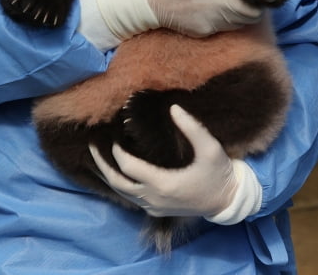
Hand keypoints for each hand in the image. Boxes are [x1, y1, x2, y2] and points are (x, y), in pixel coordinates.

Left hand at [89, 106, 262, 222]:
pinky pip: (130, 198)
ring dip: (107, 175)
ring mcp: (152, 207)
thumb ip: (192, 127)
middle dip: (101, 164)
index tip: (113, 134)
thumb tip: (173, 107)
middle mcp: (153, 199)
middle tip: (91, 145)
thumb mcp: (210, 148)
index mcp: (163, 184)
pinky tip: (117, 172)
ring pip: (121, 193)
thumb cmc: (218, 173)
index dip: (116, 151)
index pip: (128, 167)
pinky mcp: (155, 210)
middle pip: (117, 183)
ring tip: (97, 157)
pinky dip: (119, 184)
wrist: (226, 201)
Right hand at [144, 0, 261, 36]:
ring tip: (230, 0)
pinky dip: (222, 19)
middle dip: (251, 7)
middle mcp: (219, 18)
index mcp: (222, 0)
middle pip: (248, 19)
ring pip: (236, 24)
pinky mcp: (201, 33)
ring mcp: (210, 27)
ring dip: (237, 14)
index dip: (258, 1)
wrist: (150, 0)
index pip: (255, 10)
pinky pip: (219, 27)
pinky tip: (213, 7)